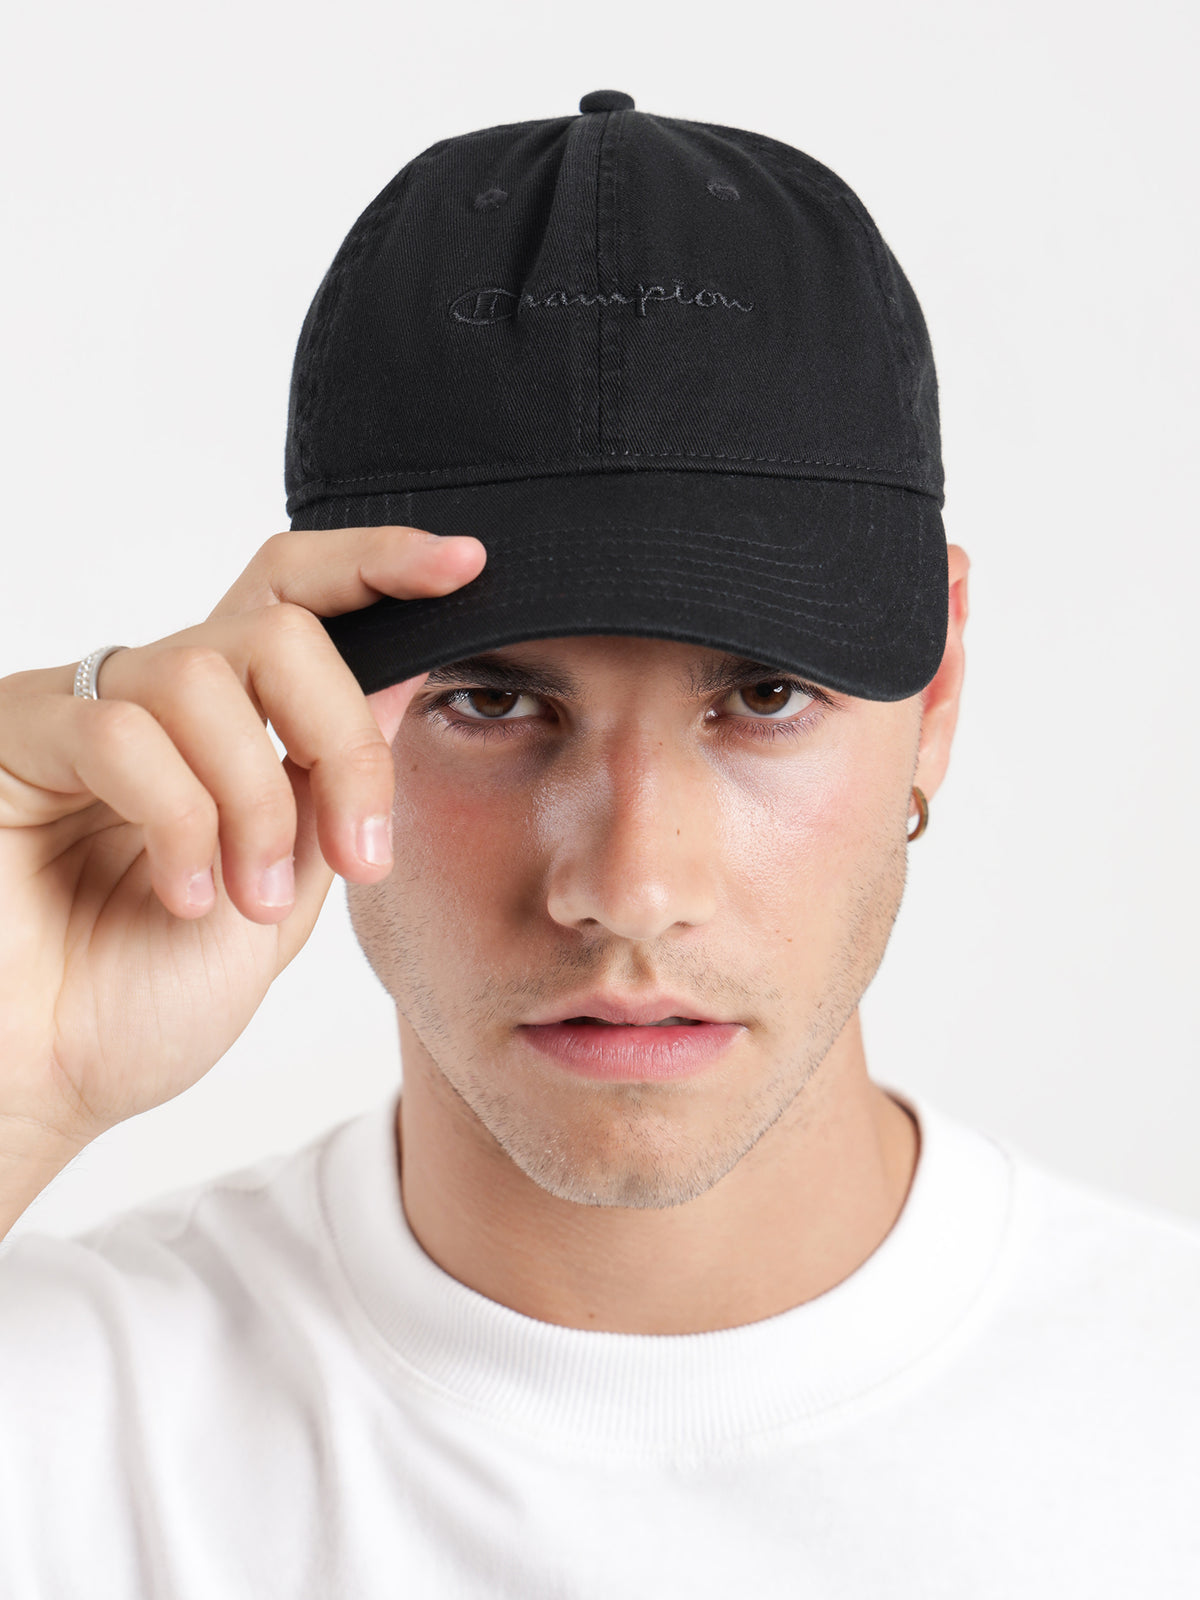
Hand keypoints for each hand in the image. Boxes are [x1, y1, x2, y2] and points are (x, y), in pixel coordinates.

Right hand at [0, 525, 484, 1156]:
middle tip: (359, 852)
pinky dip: (178, 822)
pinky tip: (184, 896)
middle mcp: (149, 700)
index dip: (376, 566)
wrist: (38, 1083)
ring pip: (203, 677)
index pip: (295, 600)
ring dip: (253, 803)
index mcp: (220, 729)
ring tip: (248, 901)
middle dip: (342, 739)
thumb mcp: (281, 890)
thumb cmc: (135, 1003)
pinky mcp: (13, 737)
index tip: (463, 565)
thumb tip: (405, 679)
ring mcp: (76, 712)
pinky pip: (120, 732)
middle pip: (277, 632)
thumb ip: (330, 788)